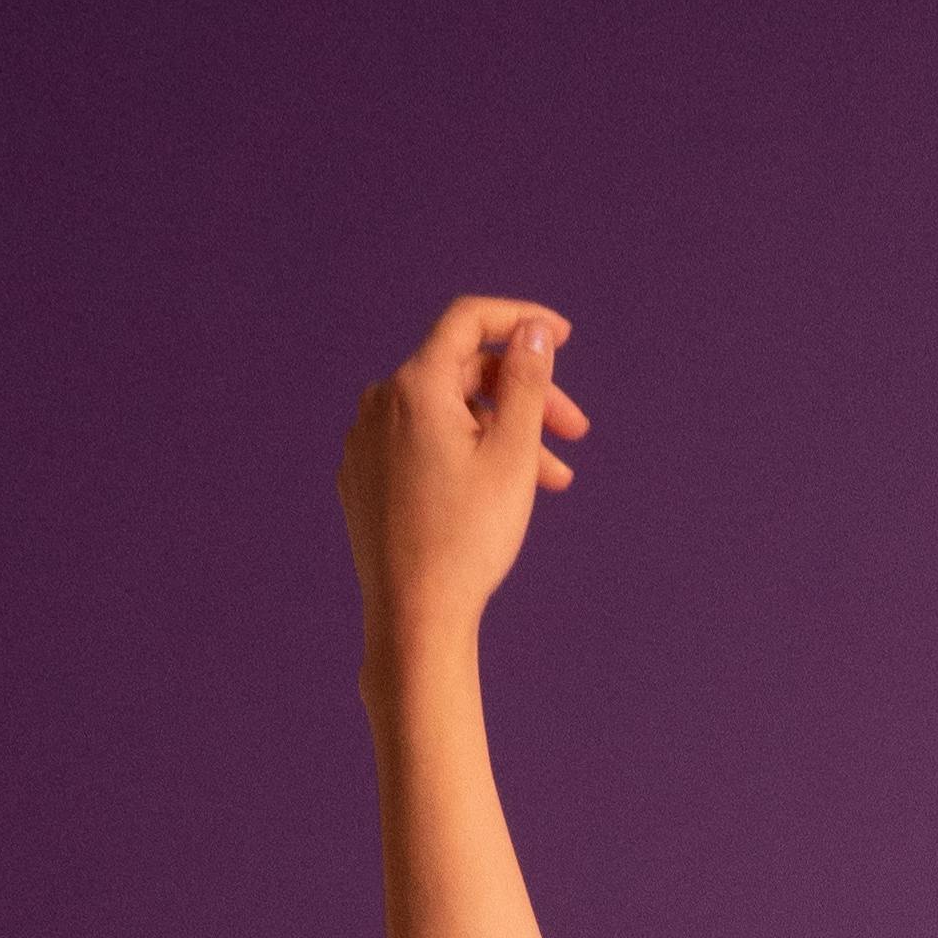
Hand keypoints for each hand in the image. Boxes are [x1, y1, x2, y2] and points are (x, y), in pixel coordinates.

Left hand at [339, 295, 589, 695]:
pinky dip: (461, 457)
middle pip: (463, 376)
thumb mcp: (512, 454)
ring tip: (550, 481)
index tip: (563, 337)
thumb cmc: (468, 539)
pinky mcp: (362, 480)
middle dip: (523, 398)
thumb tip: (534, 330)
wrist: (415, 618)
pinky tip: (493, 493)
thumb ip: (527, 381)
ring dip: (500, 436)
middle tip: (574, 434)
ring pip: (445, 418)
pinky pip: (418, 448)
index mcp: (415, 385)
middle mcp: (380, 403)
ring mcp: (365, 443)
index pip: (469, 321)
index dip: (521, 319)